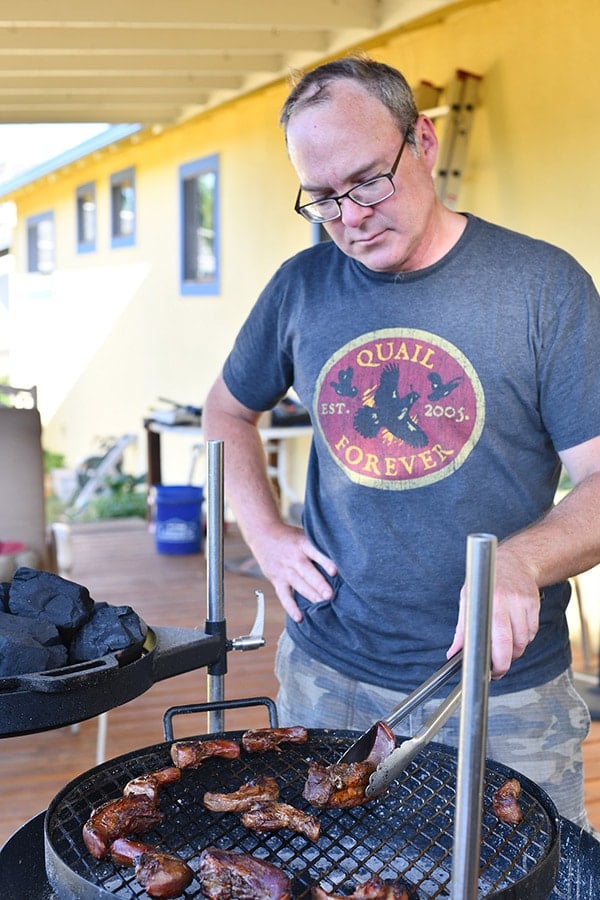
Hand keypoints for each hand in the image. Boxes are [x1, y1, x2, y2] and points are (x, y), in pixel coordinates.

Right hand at [249, 523, 337, 622]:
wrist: (263, 534)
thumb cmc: (290, 537)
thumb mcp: (304, 534)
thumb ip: (318, 546)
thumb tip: (342, 559)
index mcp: (302, 543)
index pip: (315, 552)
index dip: (325, 562)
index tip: (335, 572)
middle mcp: (293, 557)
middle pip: (307, 572)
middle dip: (319, 584)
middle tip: (330, 595)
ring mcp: (284, 570)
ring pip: (298, 584)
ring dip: (310, 595)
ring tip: (322, 604)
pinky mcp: (277, 580)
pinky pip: (284, 596)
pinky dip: (291, 607)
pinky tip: (299, 617)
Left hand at [447, 545, 540, 678]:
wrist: (512, 561)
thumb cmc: (486, 582)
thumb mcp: (468, 600)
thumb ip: (462, 629)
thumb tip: (454, 653)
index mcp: (490, 602)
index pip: (497, 639)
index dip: (496, 660)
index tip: (490, 671)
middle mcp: (509, 602)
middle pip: (513, 645)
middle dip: (505, 662)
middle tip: (497, 668)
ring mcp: (524, 604)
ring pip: (523, 642)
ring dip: (514, 651)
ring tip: (503, 647)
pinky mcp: (535, 605)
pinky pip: (532, 633)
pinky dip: (524, 639)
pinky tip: (514, 633)